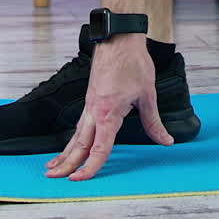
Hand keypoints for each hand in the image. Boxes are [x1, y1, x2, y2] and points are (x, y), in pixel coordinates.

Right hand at [45, 36, 173, 181]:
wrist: (119, 38)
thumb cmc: (133, 62)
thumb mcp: (147, 94)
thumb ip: (153, 122)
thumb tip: (165, 141)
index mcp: (108, 114)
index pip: (98, 149)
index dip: (90, 168)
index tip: (79, 181)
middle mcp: (94, 112)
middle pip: (78, 145)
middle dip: (66, 164)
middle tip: (53, 179)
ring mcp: (90, 105)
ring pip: (75, 135)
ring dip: (64, 152)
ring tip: (52, 167)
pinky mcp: (90, 98)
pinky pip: (79, 124)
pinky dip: (72, 138)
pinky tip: (71, 143)